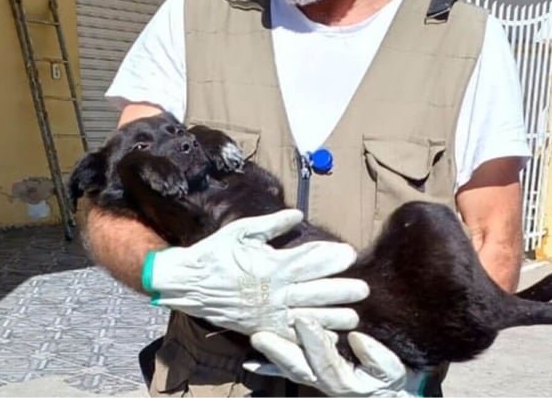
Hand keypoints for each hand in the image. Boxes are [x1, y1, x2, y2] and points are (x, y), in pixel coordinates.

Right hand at [142, 209, 369, 340]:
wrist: (187, 283)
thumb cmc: (216, 253)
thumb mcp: (242, 230)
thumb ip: (273, 224)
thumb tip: (299, 214)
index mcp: (270, 266)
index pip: (308, 262)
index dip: (331, 258)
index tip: (350, 255)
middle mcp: (272, 291)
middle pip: (314, 292)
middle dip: (341, 291)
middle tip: (363, 290)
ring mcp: (266, 313)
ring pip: (306, 317)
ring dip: (332, 317)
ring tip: (354, 316)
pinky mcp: (260, 328)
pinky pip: (288, 336)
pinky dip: (308, 337)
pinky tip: (327, 337)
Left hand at [246, 317, 426, 396]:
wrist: (388, 393)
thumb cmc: (390, 378)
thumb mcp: (391, 369)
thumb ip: (377, 356)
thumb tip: (357, 338)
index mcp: (344, 380)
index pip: (325, 360)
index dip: (315, 340)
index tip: (305, 320)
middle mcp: (325, 381)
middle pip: (299, 366)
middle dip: (279, 350)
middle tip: (261, 336)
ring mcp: (315, 378)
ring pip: (289, 367)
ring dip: (270, 355)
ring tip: (254, 340)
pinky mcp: (311, 374)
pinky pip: (286, 371)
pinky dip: (267, 367)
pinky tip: (250, 362)